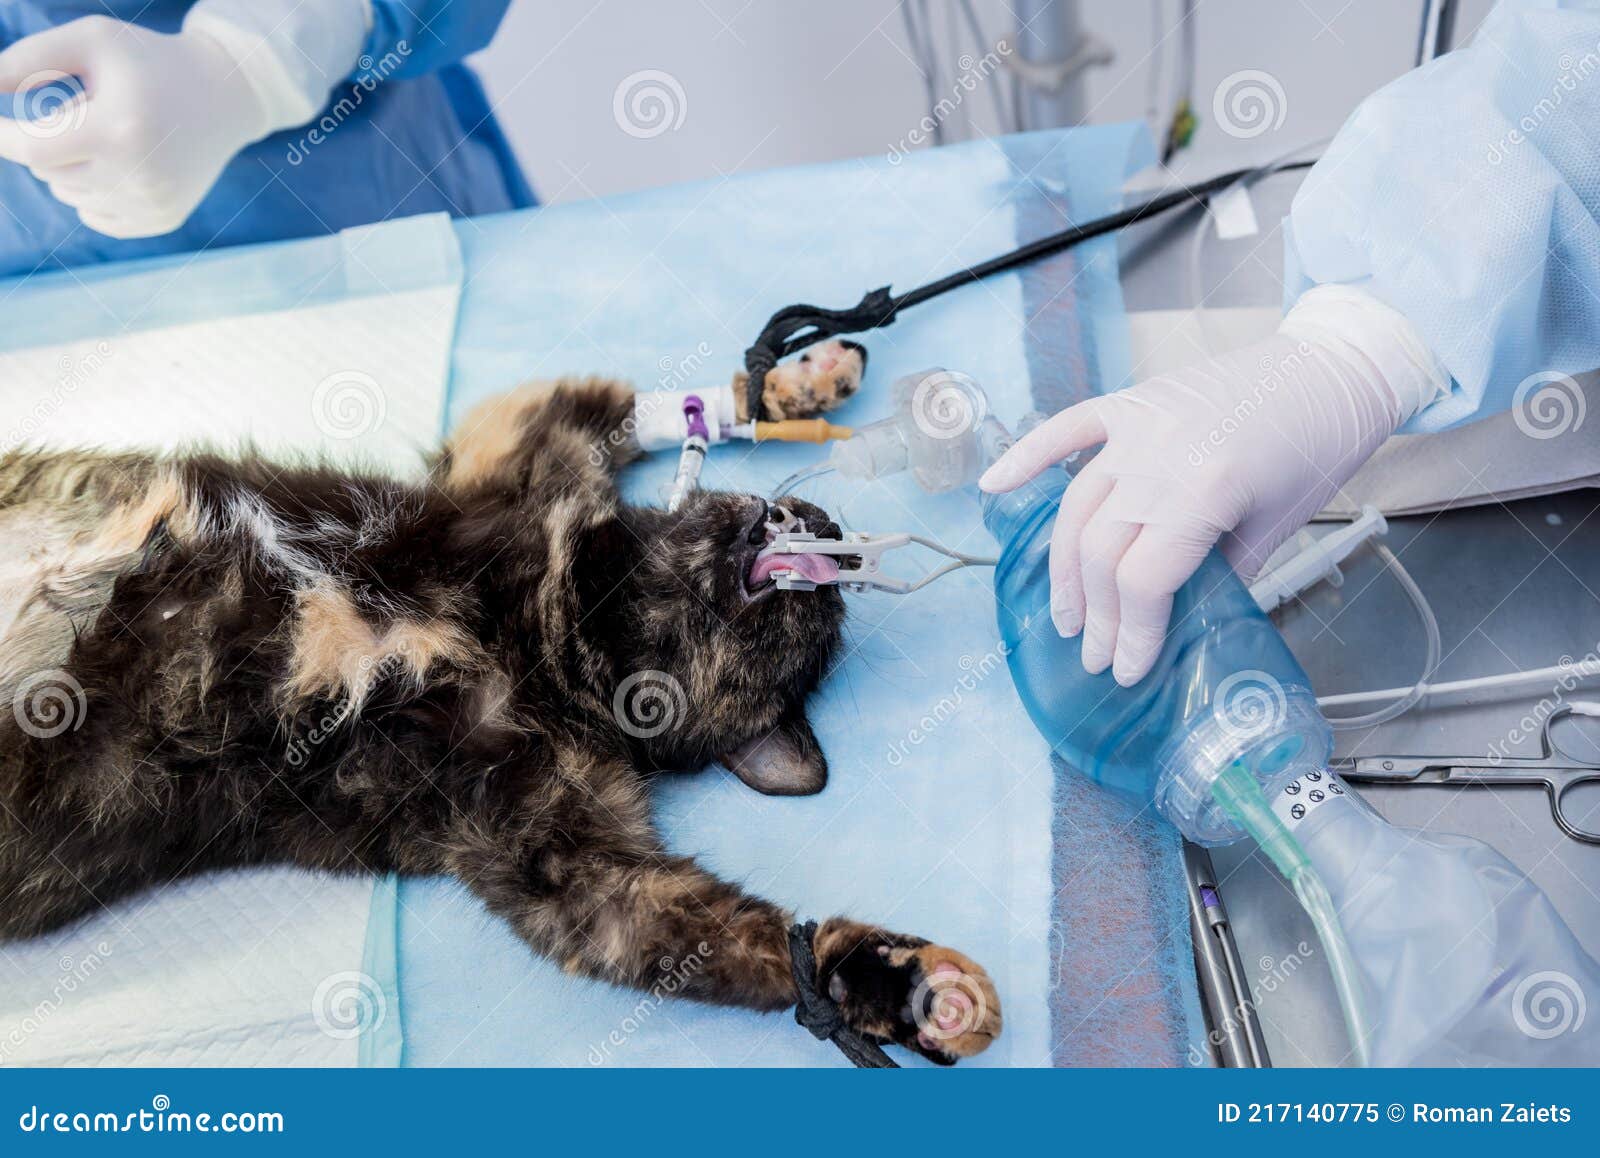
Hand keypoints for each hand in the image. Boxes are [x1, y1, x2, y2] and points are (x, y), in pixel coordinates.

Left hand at [0, 16, 279, 238]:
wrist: (224, 96)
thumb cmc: (147, 61)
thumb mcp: (89, 42)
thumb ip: (25, 61)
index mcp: (117, 129)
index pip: (29, 149)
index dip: (2, 137)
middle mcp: (138, 175)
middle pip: (47, 172)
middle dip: (53, 141)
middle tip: (91, 112)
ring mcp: (153, 203)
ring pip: (67, 194)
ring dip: (73, 165)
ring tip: (114, 136)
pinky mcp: (162, 219)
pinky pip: (94, 215)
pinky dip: (94, 191)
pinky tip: (125, 164)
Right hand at [979, 289, 1444, 685]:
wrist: (1332, 367)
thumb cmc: (1318, 447)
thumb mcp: (1276, 525)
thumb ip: (1219, 571)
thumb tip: (1176, 617)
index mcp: (1204, 491)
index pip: (1143, 581)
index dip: (1131, 635)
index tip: (1127, 670)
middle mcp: (1159, 458)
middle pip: (1102, 554)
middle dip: (1098, 617)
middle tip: (1096, 656)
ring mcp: (1138, 427)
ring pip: (1076, 509)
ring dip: (1064, 570)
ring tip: (1067, 614)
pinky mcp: (1131, 403)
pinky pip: (1065, 430)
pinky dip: (1025, 457)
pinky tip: (993, 487)